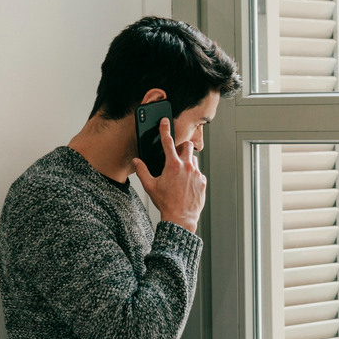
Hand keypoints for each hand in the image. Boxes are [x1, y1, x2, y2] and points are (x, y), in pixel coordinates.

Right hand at [133, 118, 206, 232]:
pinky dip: (192, 175)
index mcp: (172, 165)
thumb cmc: (165, 202)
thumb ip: (142, 171)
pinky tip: (186, 185)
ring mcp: (197, 173)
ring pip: (193, 160)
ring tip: (180, 175)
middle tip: (176, 155)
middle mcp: (187, 166)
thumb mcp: (150, 186)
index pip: (168, 142)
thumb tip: (136, 161)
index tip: (165, 121)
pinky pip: (198, 173)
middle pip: (188, 146)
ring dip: (187, 163)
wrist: (181, 218)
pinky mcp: (203, 181)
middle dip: (182, 147)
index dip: (165, 129)